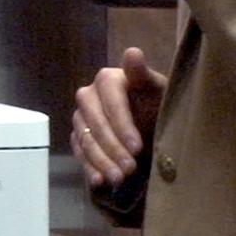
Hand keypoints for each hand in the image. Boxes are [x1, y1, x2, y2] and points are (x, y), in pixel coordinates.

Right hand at [71, 47, 166, 188]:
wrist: (151, 120)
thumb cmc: (156, 101)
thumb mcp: (156, 88)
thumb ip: (142, 74)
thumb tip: (132, 53)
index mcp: (107, 79)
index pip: (112, 104)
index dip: (123, 126)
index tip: (138, 148)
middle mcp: (88, 96)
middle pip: (96, 124)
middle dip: (113, 148)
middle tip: (130, 169)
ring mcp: (81, 118)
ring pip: (87, 141)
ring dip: (102, 162)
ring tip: (119, 179)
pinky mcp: (79, 137)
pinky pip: (80, 154)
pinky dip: (90, 169)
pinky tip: (100, 182)